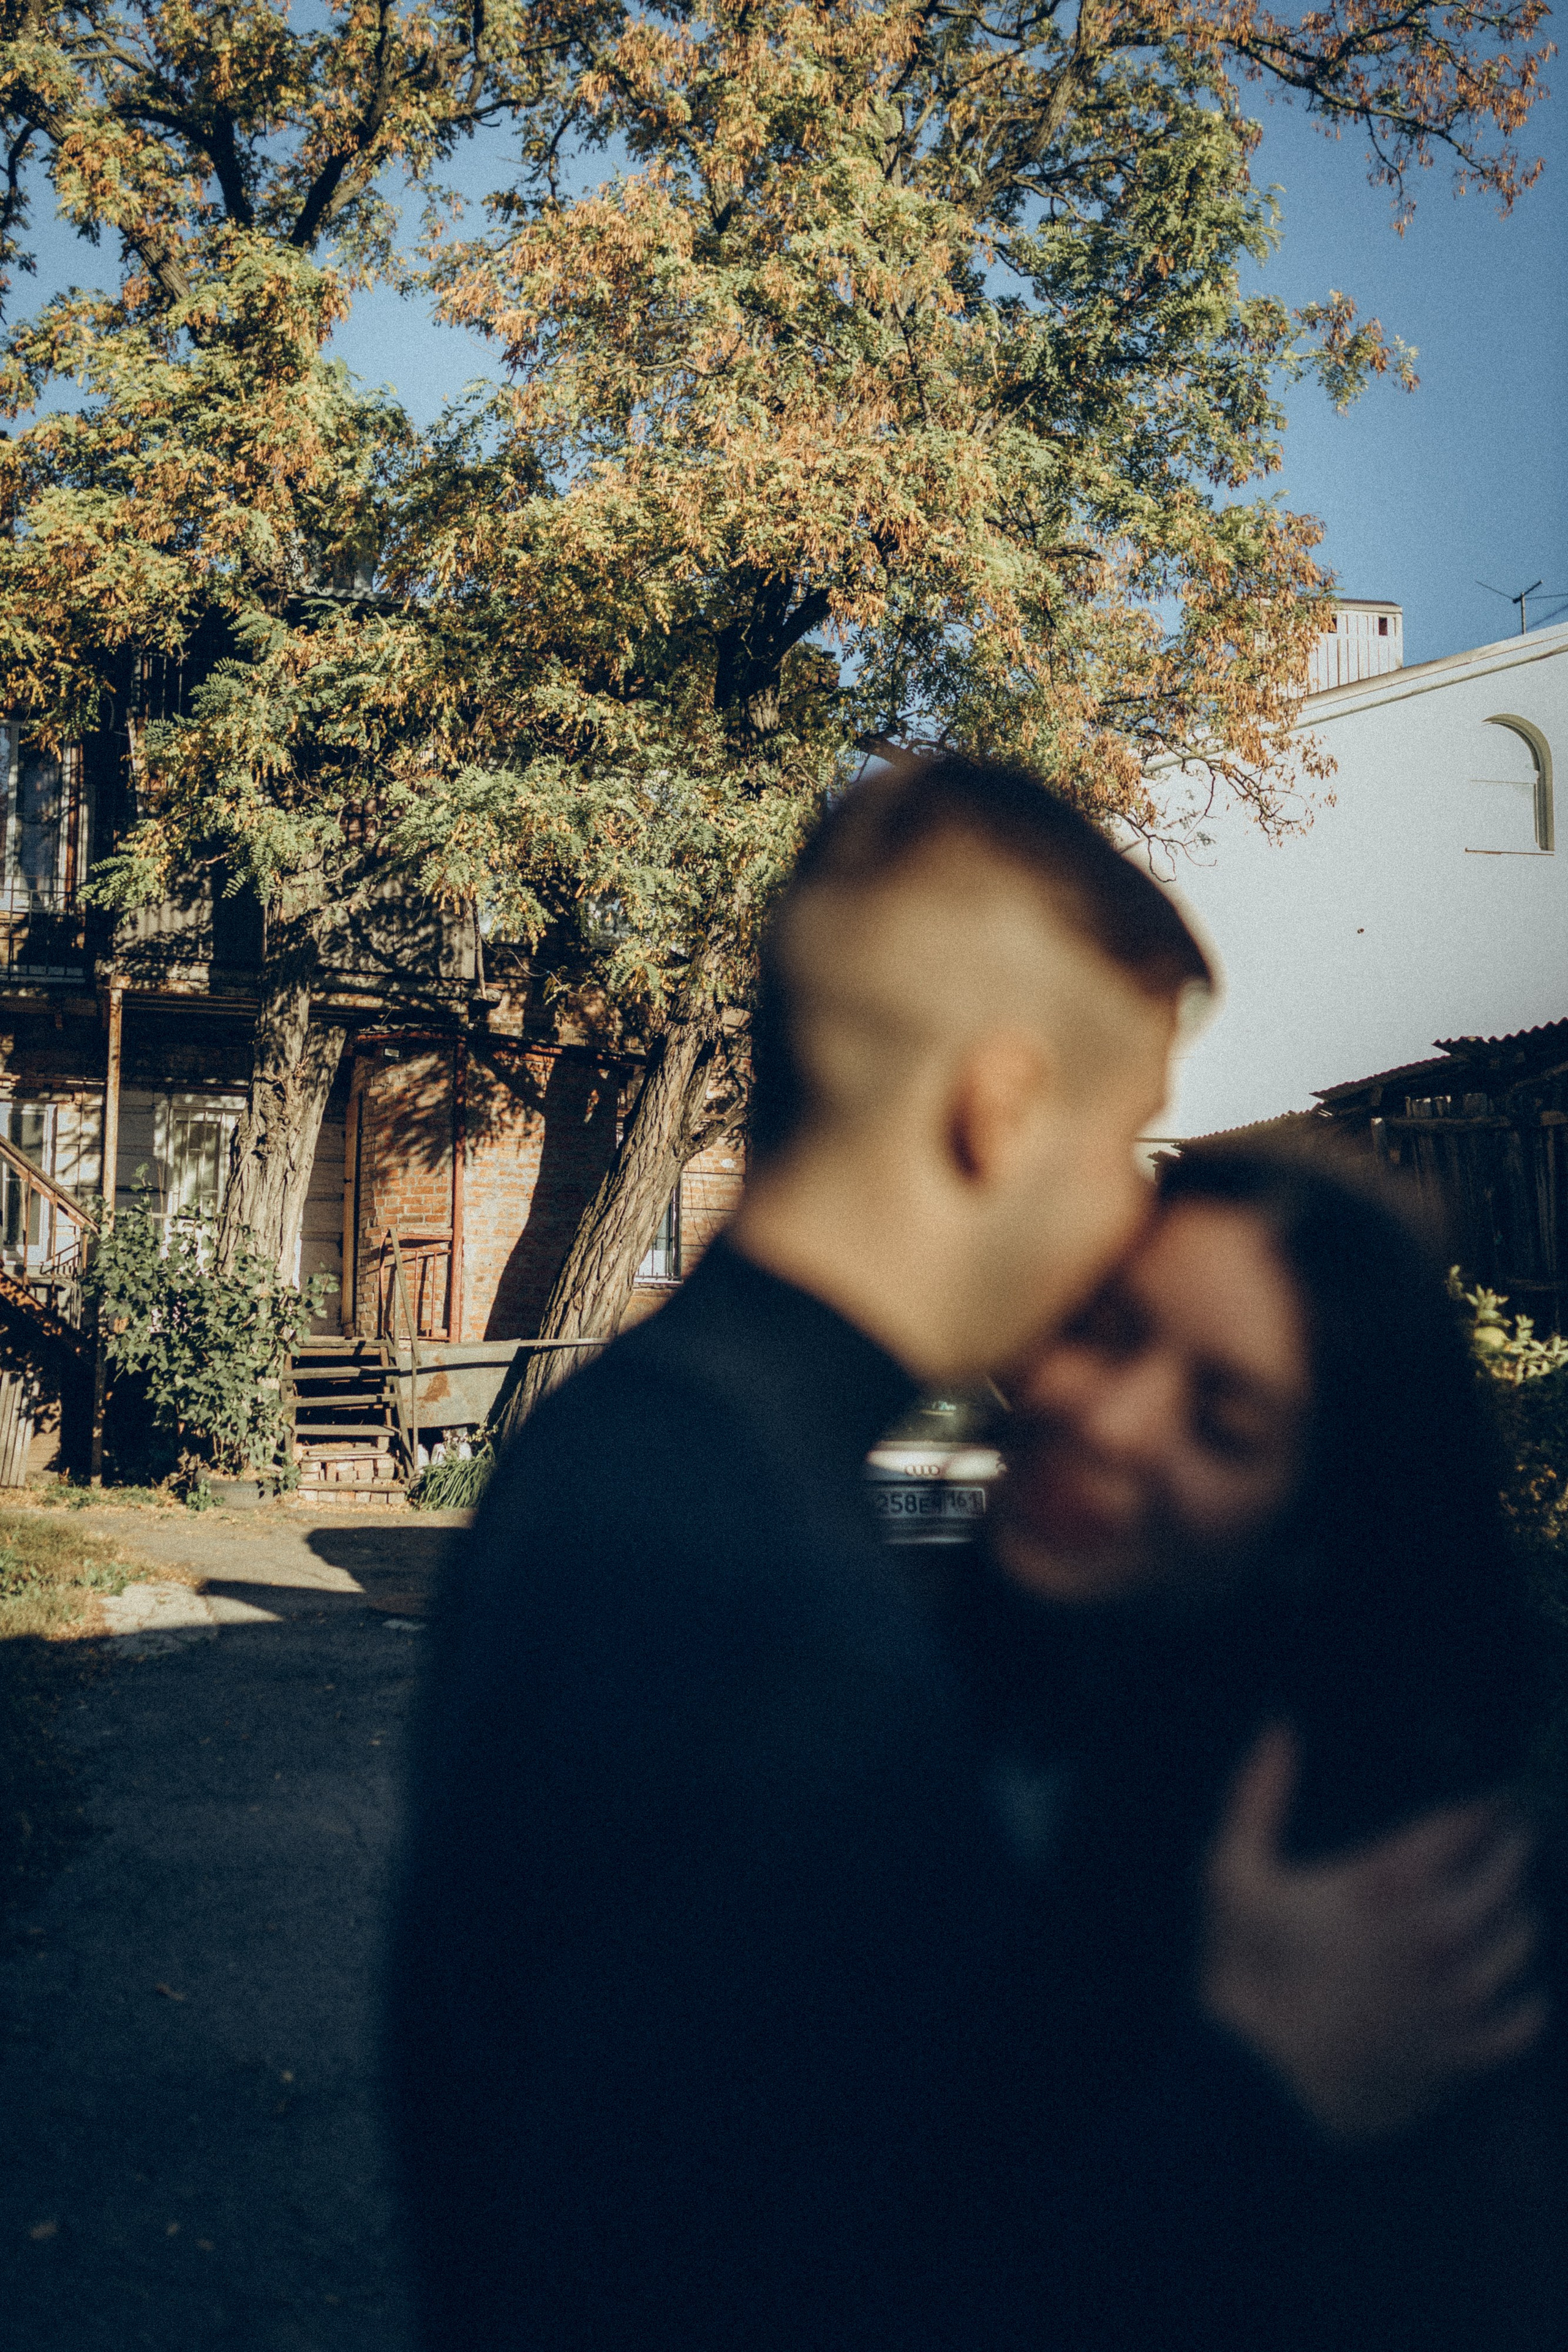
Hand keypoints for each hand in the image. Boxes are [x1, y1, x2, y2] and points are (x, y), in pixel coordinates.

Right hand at [1200, 1725, 1547, 2142]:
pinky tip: (1521, 1992)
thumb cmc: (1245, 1973)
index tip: (1499, 1797)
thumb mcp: (1232, 1874)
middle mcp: (1437, 1935)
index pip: (1462, 1829)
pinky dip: (1525, 2004)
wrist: (1259, 2090)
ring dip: (1517, 1920)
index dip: (1486, 1808)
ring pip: (1517, 1946)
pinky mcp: (1459, 2054)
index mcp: (1388, 1886)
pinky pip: (1518, 2023)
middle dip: (1512, 1853)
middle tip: (1514, 1837)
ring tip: (1511, 1906)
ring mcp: (1454, 1999)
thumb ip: (1257, 1796)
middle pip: (1504, 1879)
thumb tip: (1279, 1730)